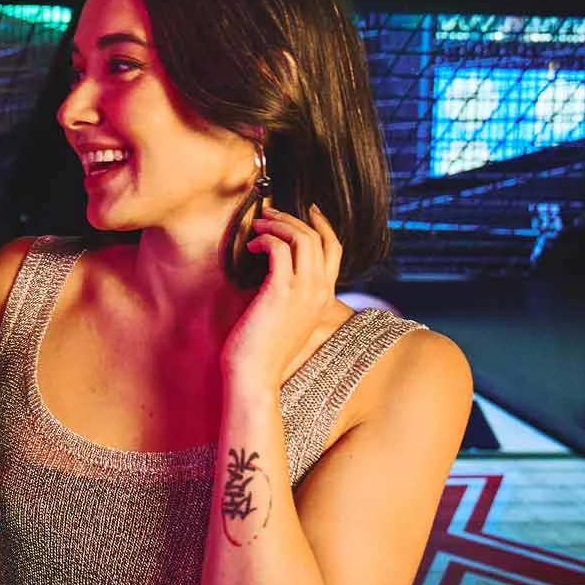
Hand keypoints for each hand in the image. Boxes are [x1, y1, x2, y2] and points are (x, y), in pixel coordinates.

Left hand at [223, 203, 342, 390]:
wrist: (255, 375)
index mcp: (323, 297)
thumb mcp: (283, 319)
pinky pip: (280, 248)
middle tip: (270, 212)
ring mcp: (305, 291)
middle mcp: (320, 292)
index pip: (334, 250)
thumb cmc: (261, 351)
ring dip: (279, 224)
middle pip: (319, 238)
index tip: (308, 208)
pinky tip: (250, 246)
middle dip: (294, 218)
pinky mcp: (282, 292)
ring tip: (258, 224)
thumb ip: (287, 296)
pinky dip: (265, 240)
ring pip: (302, 238)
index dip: (323, 225)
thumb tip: (271, 273)